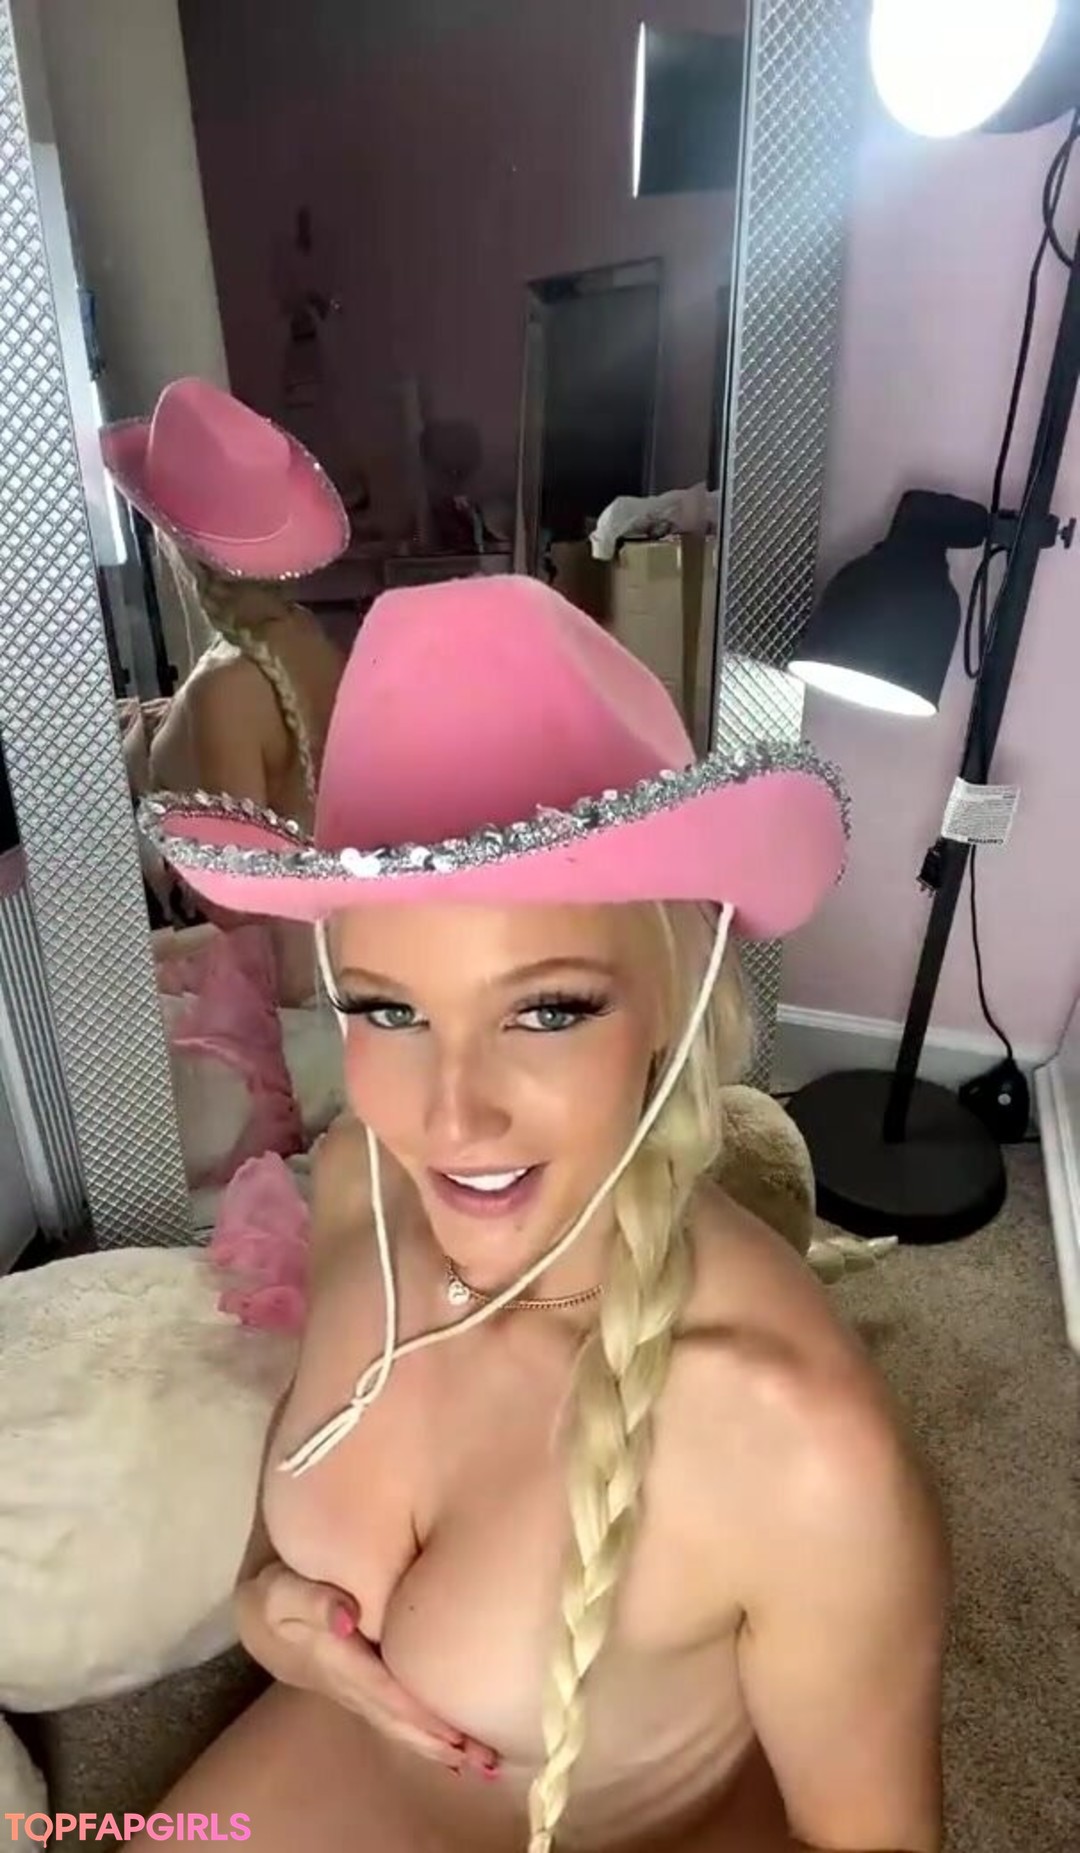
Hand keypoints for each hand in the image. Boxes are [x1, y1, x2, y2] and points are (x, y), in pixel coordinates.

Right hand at [236, 1562, 499, 1778]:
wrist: (267, 1616)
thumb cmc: (280, 1596)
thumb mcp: (282, 1592)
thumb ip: (313, 1601)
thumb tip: (347, 1619)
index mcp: (336, 1662)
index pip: (383, 1693)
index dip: (418, 1715)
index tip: (454, 1734)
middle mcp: (352, 1687)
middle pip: (399, 1721)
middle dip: (439, 1742)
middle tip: (485, 1761)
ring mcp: (359, 1693)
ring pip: (402, 1726)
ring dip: (440, 1746)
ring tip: (486, 1763)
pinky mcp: (368, 1689)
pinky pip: (400, 1718)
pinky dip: (429, 1734)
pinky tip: (460, 1747)